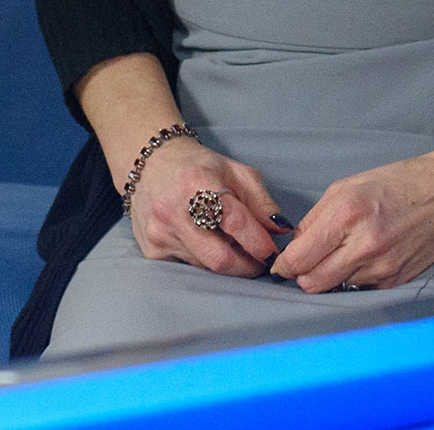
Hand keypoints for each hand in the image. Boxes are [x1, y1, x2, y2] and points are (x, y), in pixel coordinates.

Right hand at [126, 138, 284, 276]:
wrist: (152, 167)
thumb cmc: (200, 168)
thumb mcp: (236, 172)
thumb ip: (261, 201)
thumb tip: (281, 228)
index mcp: (198, 184)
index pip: (235, 222)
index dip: (259, 242)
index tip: (274, 253)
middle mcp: (174, 211)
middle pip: (219, 257)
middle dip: (247, 266)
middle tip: (262, 263)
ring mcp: (159, 234)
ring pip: (206, 265)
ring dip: (229, 261)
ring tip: (236, 246)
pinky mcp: (152, 251)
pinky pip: (190, 266)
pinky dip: (207, 261)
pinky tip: (211, 244)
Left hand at [272, 137, 433, 293]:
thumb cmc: (403, 181)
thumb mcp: (351, 185)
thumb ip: (318, 217)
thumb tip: (296, 245)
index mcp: (348, 214)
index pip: (299, 258)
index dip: (284, 264)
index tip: (282, 263)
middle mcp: (364, 245)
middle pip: (311, 282)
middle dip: (303, 274)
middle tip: (308, 260)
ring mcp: (382, 267)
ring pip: (334, 288)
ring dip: (331, 275)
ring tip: (345, 252)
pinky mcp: (396, 280)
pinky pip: (359, 288)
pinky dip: (355, 277)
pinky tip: (367, 256)